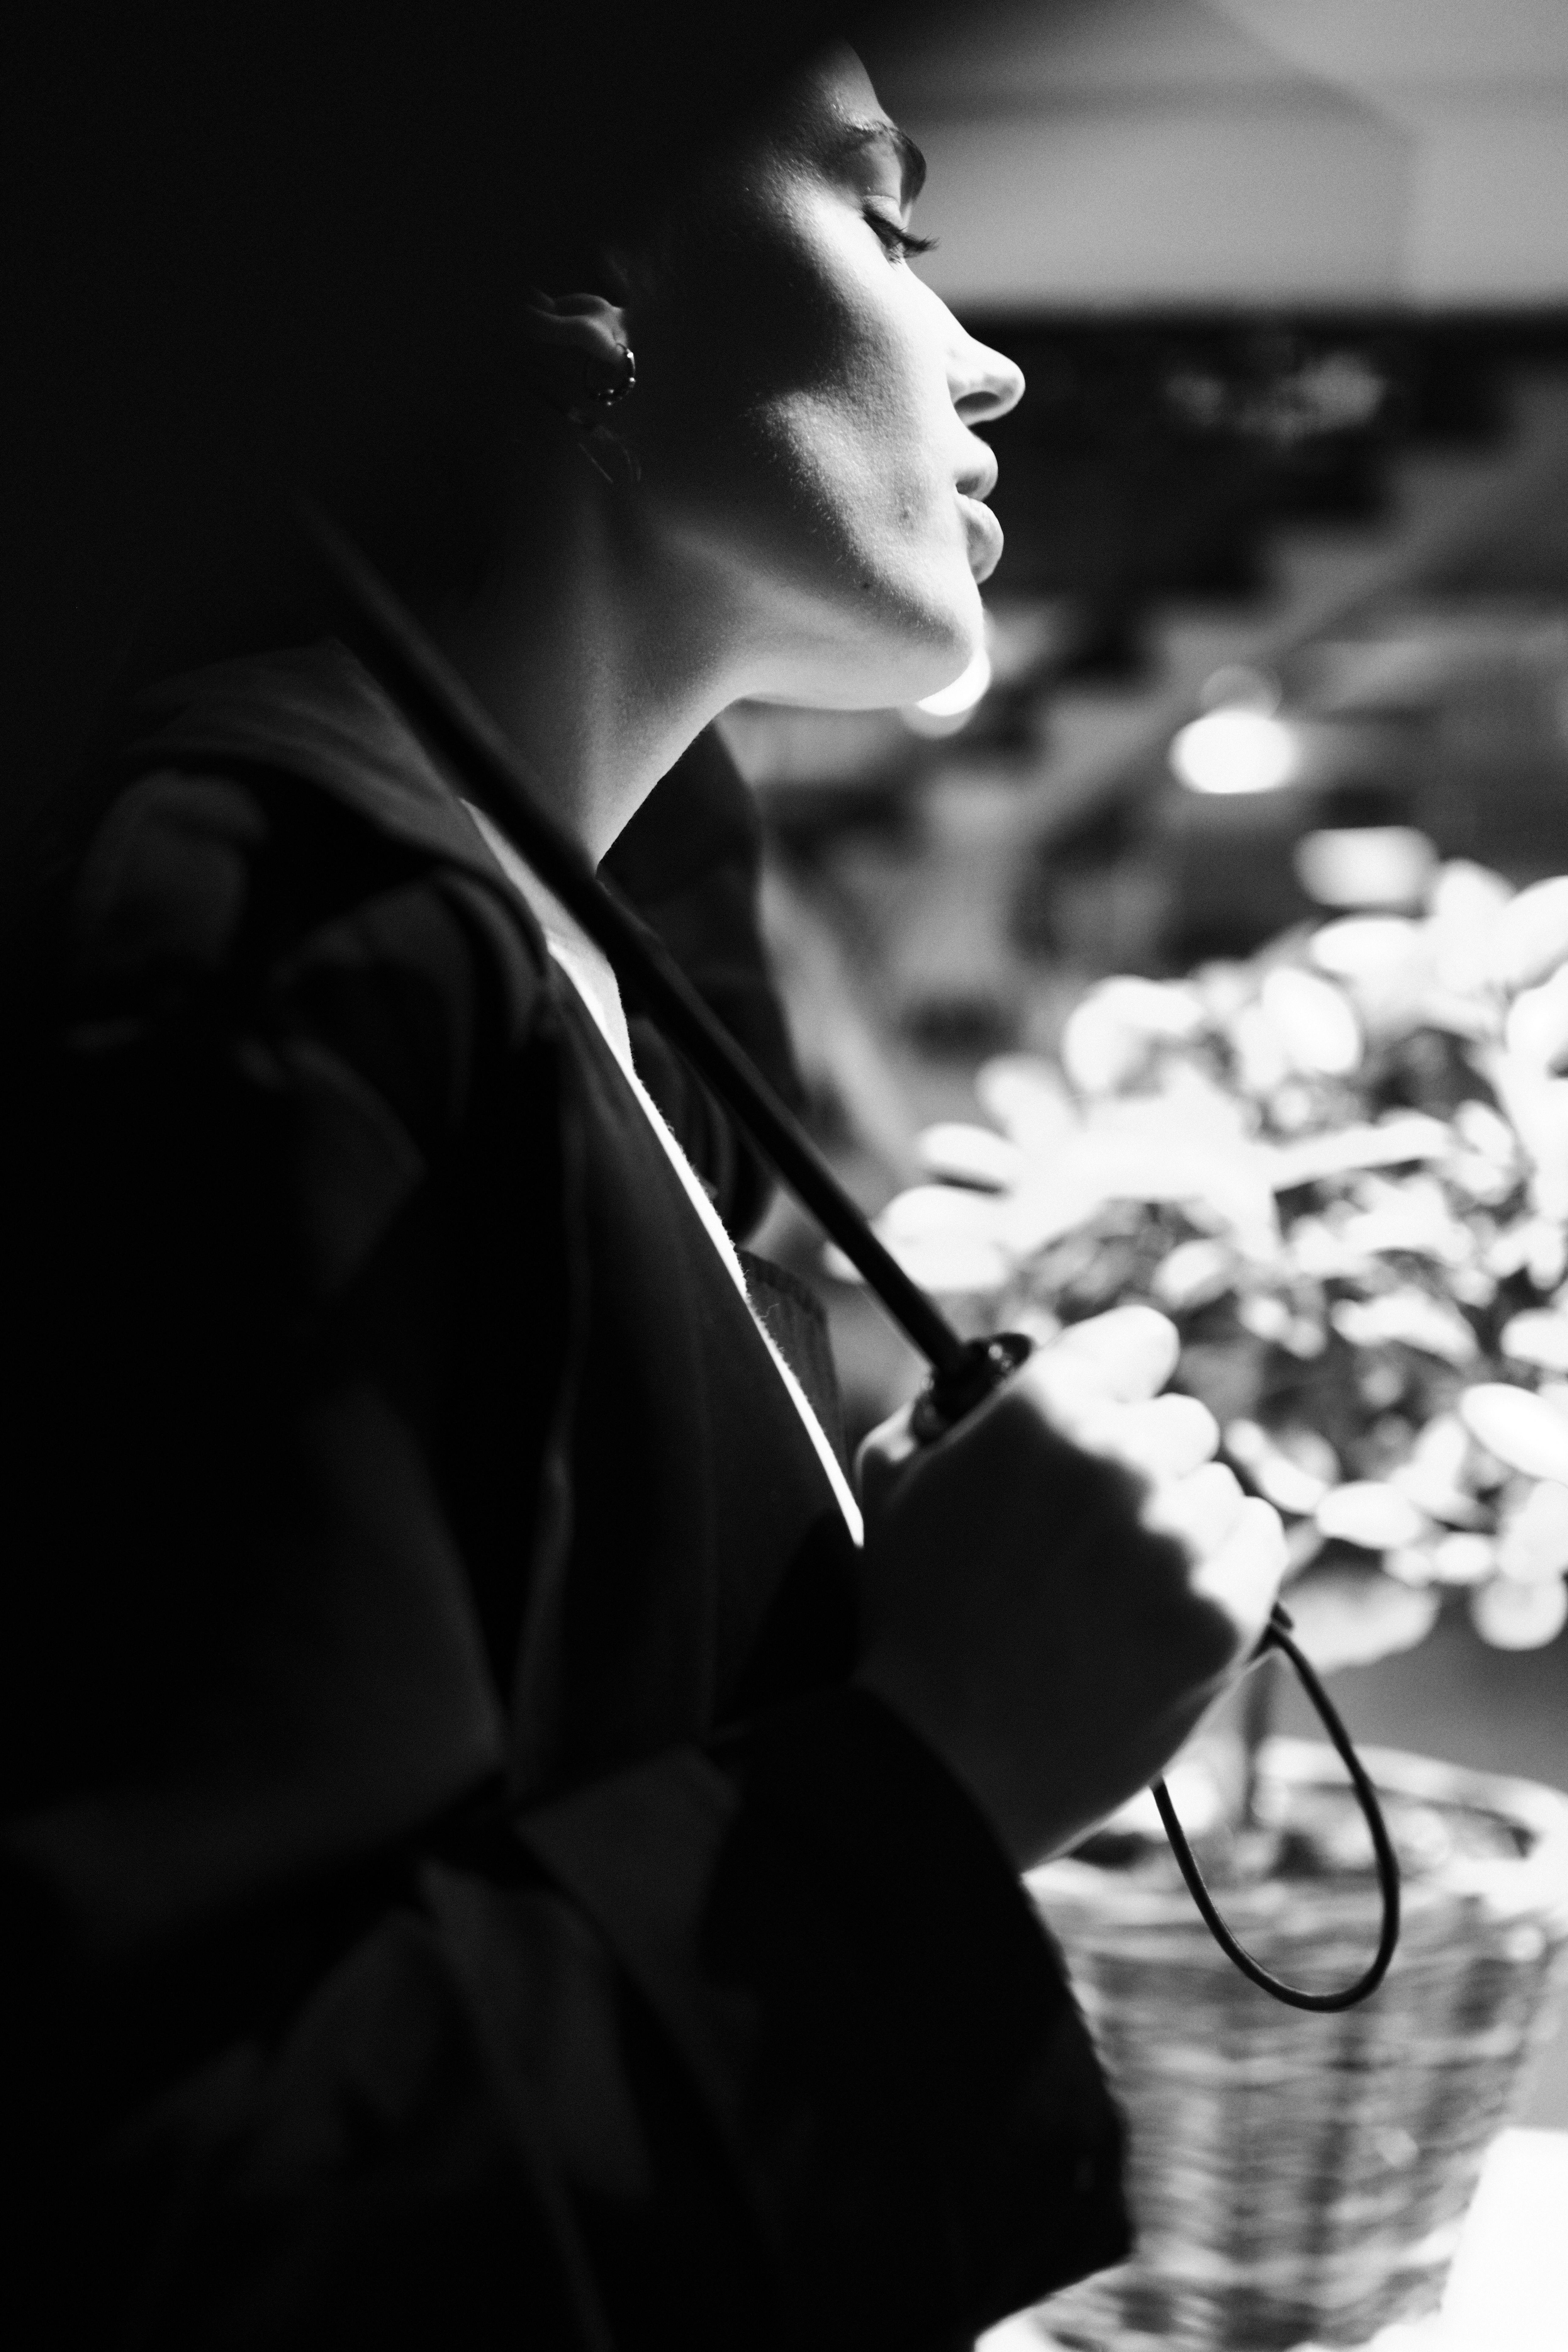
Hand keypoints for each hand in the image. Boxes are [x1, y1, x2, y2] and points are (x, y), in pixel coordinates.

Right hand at [855, 1306, 1284, 1871]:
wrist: (944, 1762)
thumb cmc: (913, 1616)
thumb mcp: (896, 1477)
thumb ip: (959, 1404)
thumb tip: (1018, 1370)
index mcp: (1043, 1411)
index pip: (1141, 1338)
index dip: (1123, 1373)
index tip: (1115, 1402)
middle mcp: (1120, 1461)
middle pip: (1184, 1421)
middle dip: (1143, 1462)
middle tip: (1092, 1527)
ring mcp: (1177, 1542)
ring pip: (1221, 1487)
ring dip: (1182, 1520)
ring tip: (1119, 1581)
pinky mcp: (1222, 1617)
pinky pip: (1261, 1544)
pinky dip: (1227, 1565)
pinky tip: (1166, 1600)